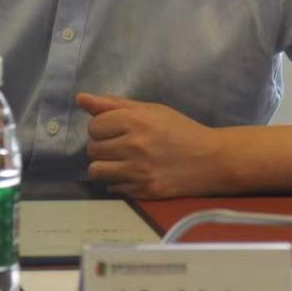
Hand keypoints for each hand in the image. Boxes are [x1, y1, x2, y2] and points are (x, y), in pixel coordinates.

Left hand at [77, 93, 220, 198]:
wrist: (211, 160)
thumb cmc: (179, 129)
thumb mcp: (150, 110)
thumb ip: (113, 104)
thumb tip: (80, 98)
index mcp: (136, 121)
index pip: (94, 126)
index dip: (102, 127)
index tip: (115, 129)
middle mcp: (134, 146)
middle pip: (92, 148)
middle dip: (102, 146)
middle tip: (119, 145)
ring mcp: (139, 171)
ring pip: (96, 170)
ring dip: (104, 165)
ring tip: (119, 161)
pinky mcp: (143, 191)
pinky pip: (112, 187)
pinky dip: (117, 181)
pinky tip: (132, 174)